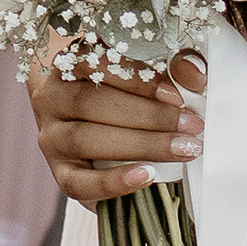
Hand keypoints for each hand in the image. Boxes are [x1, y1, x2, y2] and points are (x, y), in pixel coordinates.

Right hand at [28, 45, 203, 204]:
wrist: (95, 130)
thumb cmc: (126, 98)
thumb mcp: (147, 77)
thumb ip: (172, 70)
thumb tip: (194, 75)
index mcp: (69, 65)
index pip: (95, 64)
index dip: (136, 79)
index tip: (176, 95)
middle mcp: (52, 99)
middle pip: (91, 103)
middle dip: (148, 116)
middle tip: (191, 125)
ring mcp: (51, 138)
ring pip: (85, 139)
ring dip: (141, 144)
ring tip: (182, 149)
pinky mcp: (60, 173)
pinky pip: (79, 181)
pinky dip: (114, 181)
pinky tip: (146, 176)